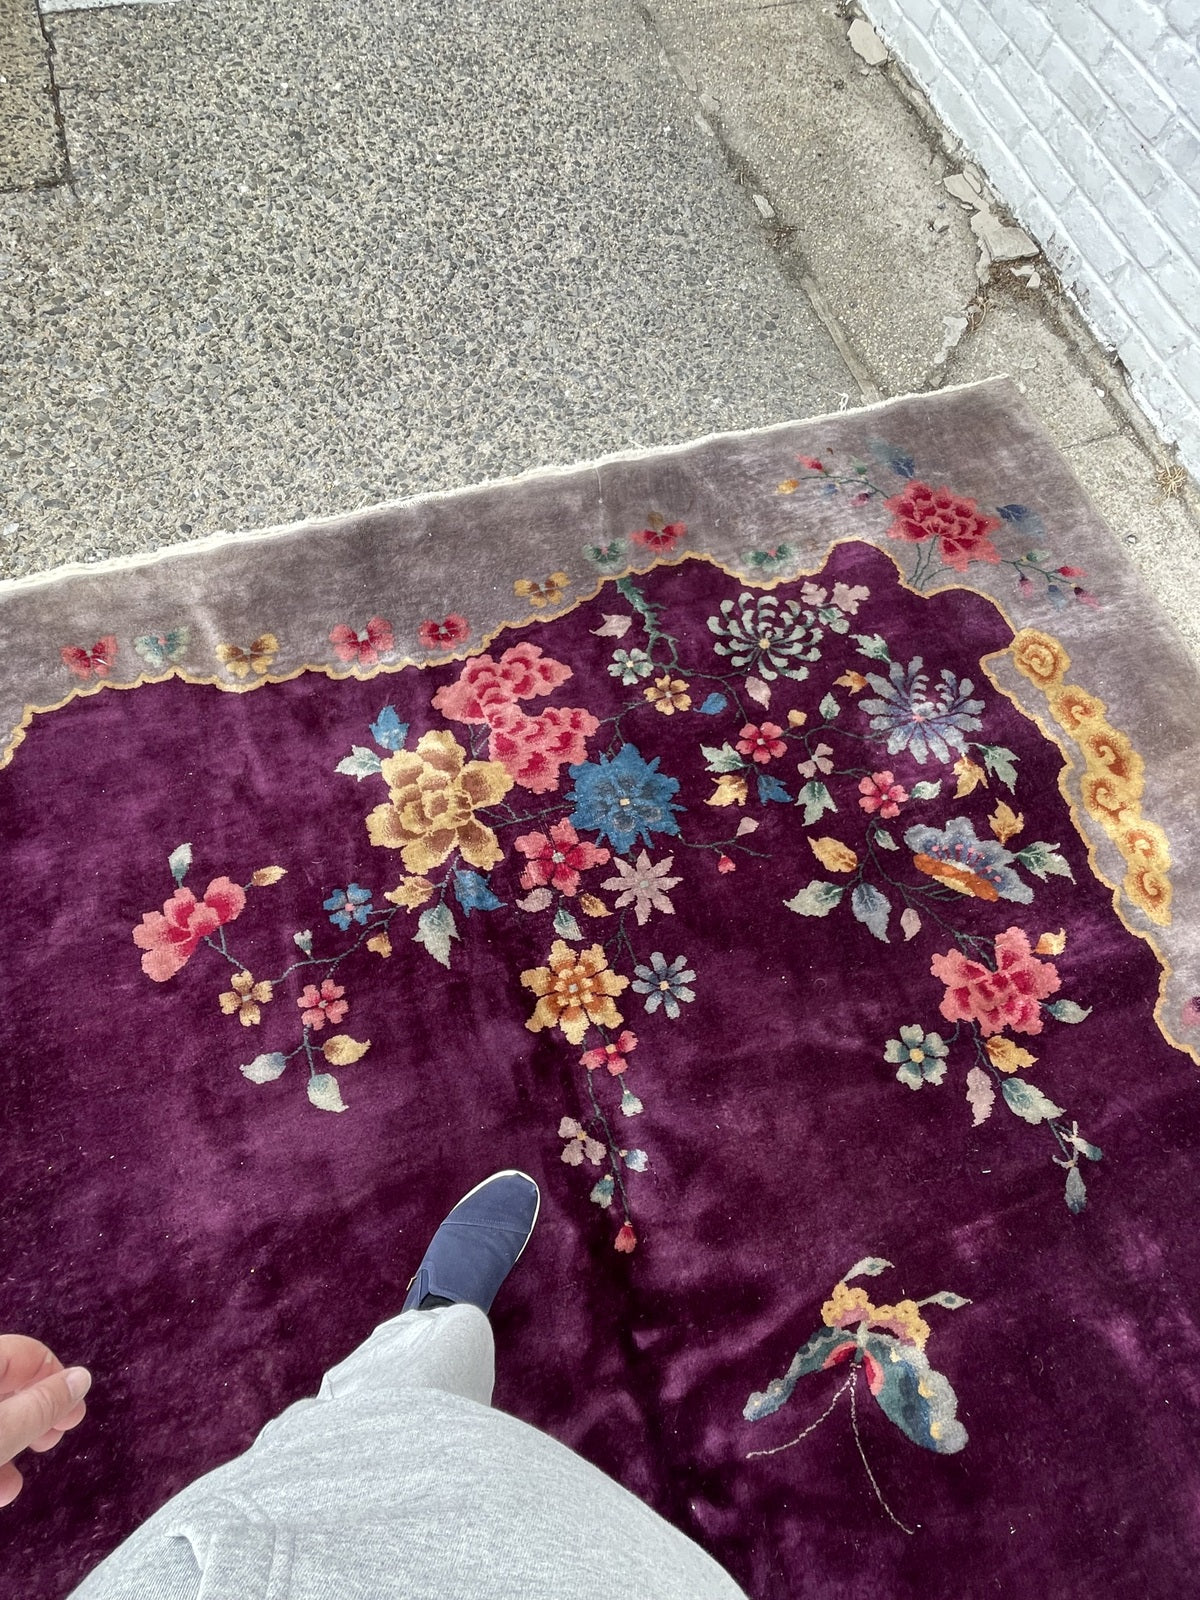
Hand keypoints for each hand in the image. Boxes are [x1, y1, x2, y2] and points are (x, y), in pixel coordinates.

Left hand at [0, 1336, 90, 1506]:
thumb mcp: (4, 1430)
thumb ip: (43, 1405)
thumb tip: (82, 1378)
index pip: (29, 1354)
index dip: (58, 1382)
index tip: (74, 1417)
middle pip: (10, 1385)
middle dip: (35, 1417)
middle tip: (52, 1442)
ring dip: (12, 1447)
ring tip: (16, 1484)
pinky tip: (0, 1489)